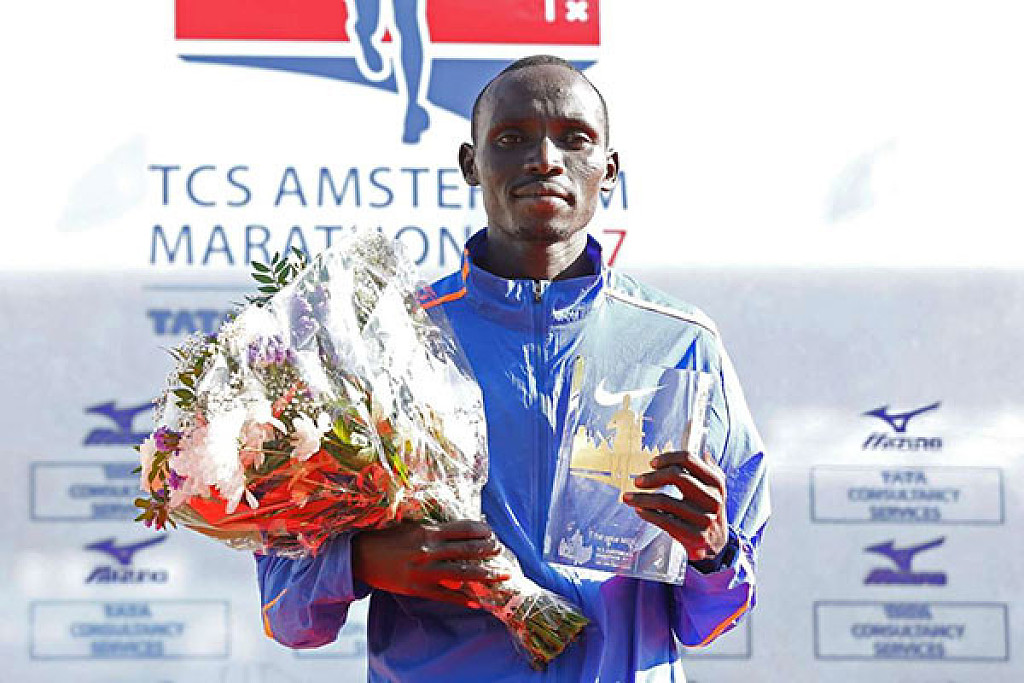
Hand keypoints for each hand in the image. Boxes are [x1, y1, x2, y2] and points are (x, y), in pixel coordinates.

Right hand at [351, 520, 508, 608]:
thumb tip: (459, 530)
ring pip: (462, 573)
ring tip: (501, 575)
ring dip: (485, 574)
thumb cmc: (388, 538)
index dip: (481, 531)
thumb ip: (434, 529)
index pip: (463, 529)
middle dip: (488, 551)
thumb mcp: (411, 527)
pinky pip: (446, 595)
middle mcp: (428, 550)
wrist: (361, 557)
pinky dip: (463, 599)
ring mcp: (424, 571)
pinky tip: (477, 602)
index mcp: (427, 532)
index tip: (492, 533)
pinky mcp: (418, 588)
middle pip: (467, 550)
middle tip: (501, 551)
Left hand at [623, 450, 728, 561]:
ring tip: (627, 497)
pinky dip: (647, 513)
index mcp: (715, 482)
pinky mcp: (693, 535)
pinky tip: (639, 510)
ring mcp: (703, 518)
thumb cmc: (708, 511)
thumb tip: (704, 452)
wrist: (717, 545)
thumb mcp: (714, 490)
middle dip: (652, 477)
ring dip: (641, 498)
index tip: (652, 463)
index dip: (667, 458)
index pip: (689, 459)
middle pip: (676, 476)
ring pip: (665, 500)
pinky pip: (663, 520)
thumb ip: (707, 471)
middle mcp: (712, 498)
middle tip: (637, 481)